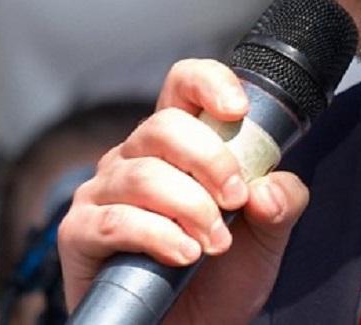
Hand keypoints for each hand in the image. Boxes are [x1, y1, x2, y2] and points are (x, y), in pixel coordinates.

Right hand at [57, 59, 308, 323]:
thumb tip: (267, 189)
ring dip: (191, 208)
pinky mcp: (79, 233)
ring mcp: (102, 192)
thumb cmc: (222, 277)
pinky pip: (114, 220)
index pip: (182, 84)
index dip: (209, 83)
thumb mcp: (268, 235)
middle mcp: (134, 157)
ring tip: (215, 244)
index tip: (238, 111)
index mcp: (179, 143)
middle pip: (164, 126)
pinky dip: (158, 236)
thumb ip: (282, 202)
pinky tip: (184, 256)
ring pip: (144, 174)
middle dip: (211, 162)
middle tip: (237, 201)